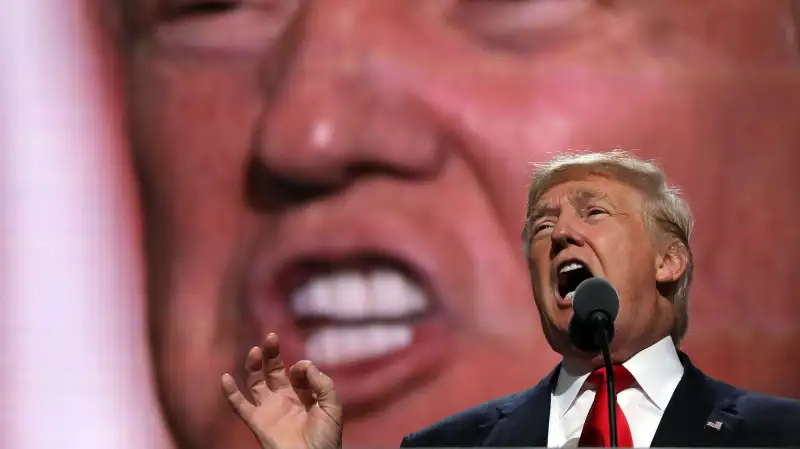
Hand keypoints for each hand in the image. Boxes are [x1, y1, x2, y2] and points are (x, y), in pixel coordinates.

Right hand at [221, 333, 342, 448]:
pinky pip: (240, 406)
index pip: (297, 371)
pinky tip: (225, 377)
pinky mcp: (258, 422)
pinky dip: (231, 393)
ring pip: (256, 383)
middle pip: (273, 371)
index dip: (300, 367)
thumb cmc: (326, 438)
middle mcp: (285, 399)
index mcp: (304, 395)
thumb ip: (321, 382)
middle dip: (272, 353)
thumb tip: (302, 364)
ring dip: (253, 366)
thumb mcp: (332, 405)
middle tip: (270, 338)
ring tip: (254, 351)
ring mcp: (270, 409)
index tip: (303, 371)